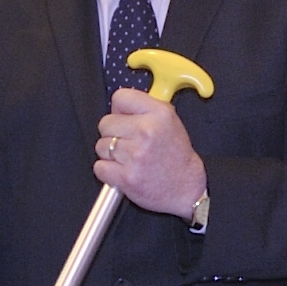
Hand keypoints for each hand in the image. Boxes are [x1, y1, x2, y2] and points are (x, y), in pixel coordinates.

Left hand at [93, 86, 207, 221]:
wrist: (187, 188)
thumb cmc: (176, 156)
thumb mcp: (170, 121)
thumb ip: (144, 108)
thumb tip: (118, 106)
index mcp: (159, 114)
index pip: (120, 97)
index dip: (120, 110)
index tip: (125, 119)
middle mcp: (146, 131)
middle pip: (106, 123)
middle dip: (113, 133)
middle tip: (129, 143)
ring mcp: (135, 155)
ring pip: (100, 145)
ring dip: (110, 153)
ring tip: (129, 158)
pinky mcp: (126, 177)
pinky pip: (99, 167)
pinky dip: (107, 171)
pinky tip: (122, 170)